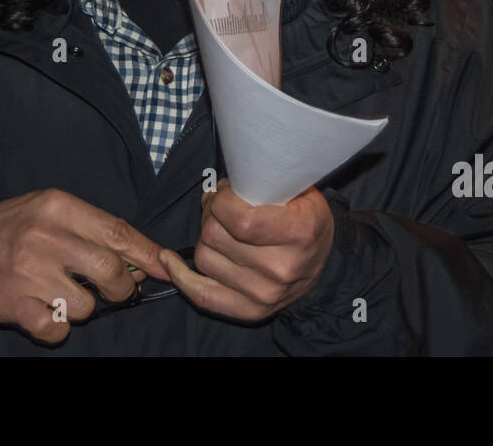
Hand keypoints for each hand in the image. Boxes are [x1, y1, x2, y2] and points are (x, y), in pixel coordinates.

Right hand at [0, 189, 168, 344]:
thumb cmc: (20, 227)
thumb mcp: (56, 210)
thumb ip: (97, 230)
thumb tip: (144, 261)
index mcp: (59, 207)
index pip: (117, 232)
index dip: (146, 253)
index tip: (163, 266)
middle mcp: (45, 238)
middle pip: (109, 270)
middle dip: (122, 286)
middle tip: (116, 289)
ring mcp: (29, 273)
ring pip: (85, 305)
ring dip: (84, 306)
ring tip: (65, 293)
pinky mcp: (14, 305)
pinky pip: (57, 330)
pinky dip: (58, 327)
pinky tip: (48, 310)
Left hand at [160, 179, 333, 321]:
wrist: (324, 264)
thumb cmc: (306, 219)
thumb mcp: (299, 191)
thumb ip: (263, 182)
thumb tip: (214, 190)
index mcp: (298, 233)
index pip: (240, 220)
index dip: (221, 201)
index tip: (225, 193)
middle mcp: (281, 268)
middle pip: (215, 236)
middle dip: (209, 214)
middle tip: (219, 207)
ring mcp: (264, 294)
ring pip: (204, 258)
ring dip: (203, 238)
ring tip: (217, 227)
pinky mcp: (249, 310)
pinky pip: (201, 294)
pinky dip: (180, 275)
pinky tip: (168, 259)